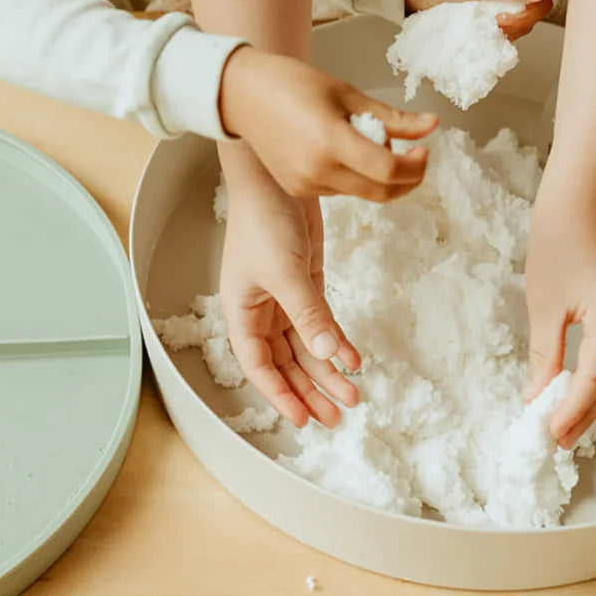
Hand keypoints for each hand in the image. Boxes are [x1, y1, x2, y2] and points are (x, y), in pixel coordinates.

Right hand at [219, 47, 437, 200]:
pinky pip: (341, 191)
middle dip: (407, 179)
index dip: (416, 166)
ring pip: (363, 193)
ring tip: (368, 142)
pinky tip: (344, 150)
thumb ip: (392, 118)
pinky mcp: (299, 190)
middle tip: (415, 156)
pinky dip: (355, 176)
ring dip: (380, 176)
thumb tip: (432, 125)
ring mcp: (306, 185)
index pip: (388, 171)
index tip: (423, 150)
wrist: (243, 95)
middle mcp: (317, 171)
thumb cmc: (293, 84)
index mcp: (331, 142)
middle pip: (381, 192)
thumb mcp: (348, 94)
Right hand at [219, 157, 360, 425]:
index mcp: (241, 312)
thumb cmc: (262, 220)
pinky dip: (337, 340)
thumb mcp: (284, 272)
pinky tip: (354, 358)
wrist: (273, 175)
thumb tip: (330, 355)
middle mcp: (260, 310)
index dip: (280, 395)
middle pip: (285, 363)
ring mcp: (284, 297)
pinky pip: (322, 321)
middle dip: (310, 390)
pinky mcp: (306, 281)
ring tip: (352, 396)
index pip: (259, 366)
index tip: (304, 420)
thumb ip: (308, 315)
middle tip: (337, 417)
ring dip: (327, 370)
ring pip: (306, 345)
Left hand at [523, 181, 595, 447]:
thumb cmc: (557, 243)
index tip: (552, 434)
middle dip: (586, 410)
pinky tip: (585, 388)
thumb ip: (544, 356)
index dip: (575, 409)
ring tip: (567, 421)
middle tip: (558, 437)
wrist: (584, 202)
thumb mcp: (543, 305)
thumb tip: (536, 399)